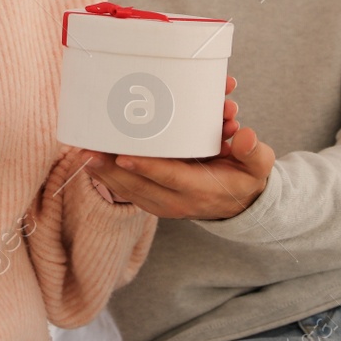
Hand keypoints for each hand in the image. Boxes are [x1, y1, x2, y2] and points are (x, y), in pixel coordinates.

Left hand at [82, 76, 275, 218]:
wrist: (239, 205)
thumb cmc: (245, 178)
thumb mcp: (258, 166)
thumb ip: (253, 152)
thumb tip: (245, 136)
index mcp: (201, 190)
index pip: (169, 177)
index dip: (147, 166)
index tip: (123, 154)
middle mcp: (177, 200)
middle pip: (138, 186)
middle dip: (111, 169)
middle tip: (87, 151)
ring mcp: (163, 203)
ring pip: (128, 189)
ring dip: (104, 173)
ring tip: (83, 153)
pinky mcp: (154, 199)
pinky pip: (128, 190)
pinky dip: (110, 176)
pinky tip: (92, 162)